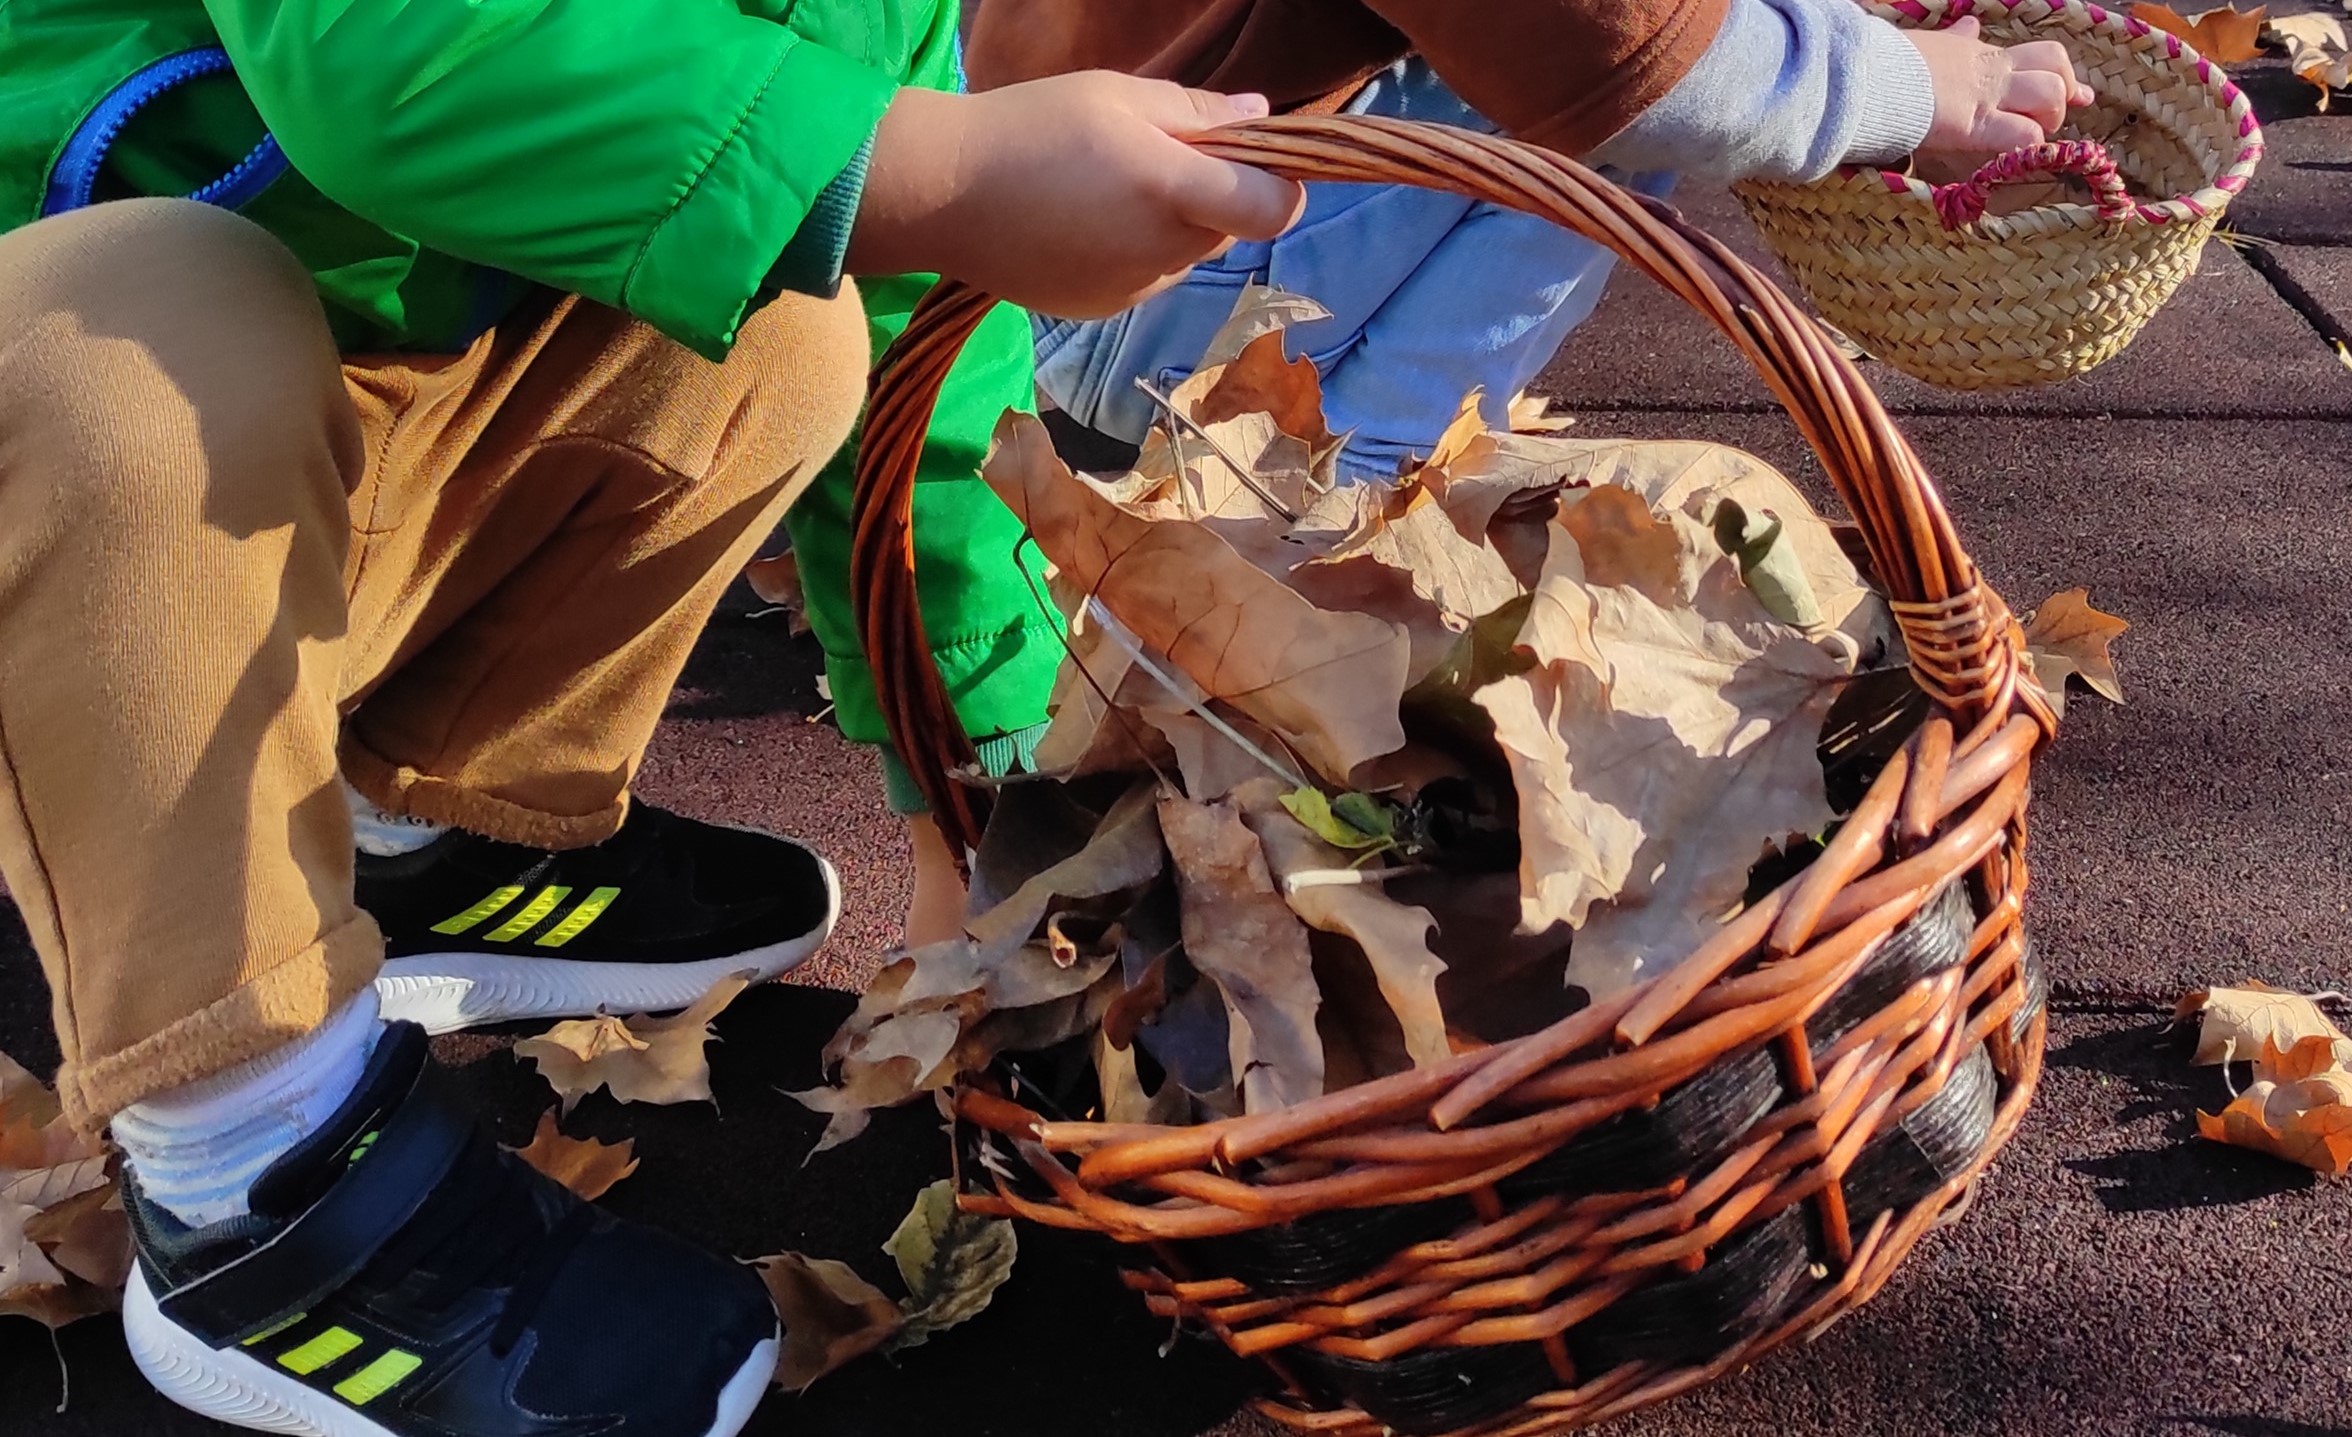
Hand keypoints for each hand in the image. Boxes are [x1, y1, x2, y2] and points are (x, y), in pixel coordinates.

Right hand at [847, 72, 1306, 318]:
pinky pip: (1145, 279)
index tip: (1255, 162)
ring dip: (1170, 226)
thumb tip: (1262, 113)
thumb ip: (1197, 112)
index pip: (1276, 210)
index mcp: (1172, 192)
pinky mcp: (1102, 309)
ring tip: (1105, 191)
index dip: (1282, 186)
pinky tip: (1080, 226)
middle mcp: (1163, 252)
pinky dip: (1133, 253)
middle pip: (1228, 230)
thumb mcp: (1116, 96)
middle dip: (1212, 197)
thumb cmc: (1030, 127)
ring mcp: (1133, 290)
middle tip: (1154, 158)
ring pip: (1185, 256)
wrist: (941, 196)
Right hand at [1906, 17, 2095, 153]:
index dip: (2066, 77)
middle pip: (2057, 67)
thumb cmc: (1887, 62)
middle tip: (2046, 121)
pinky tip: (2014, 161)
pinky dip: (2026, 151)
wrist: (1871, 74)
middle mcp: (1994, 72)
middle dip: (2061, 95)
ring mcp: (1988, 97)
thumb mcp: (1929, 43)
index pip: (2039, 56)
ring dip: (2046, 123)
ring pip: (2051, 96)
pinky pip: (2024, 136)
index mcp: (1982, 54)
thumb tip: (1967, 25)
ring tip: (2023, 141)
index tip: (2080, 95)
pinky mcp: (1976, 125)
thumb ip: (1953, 38)